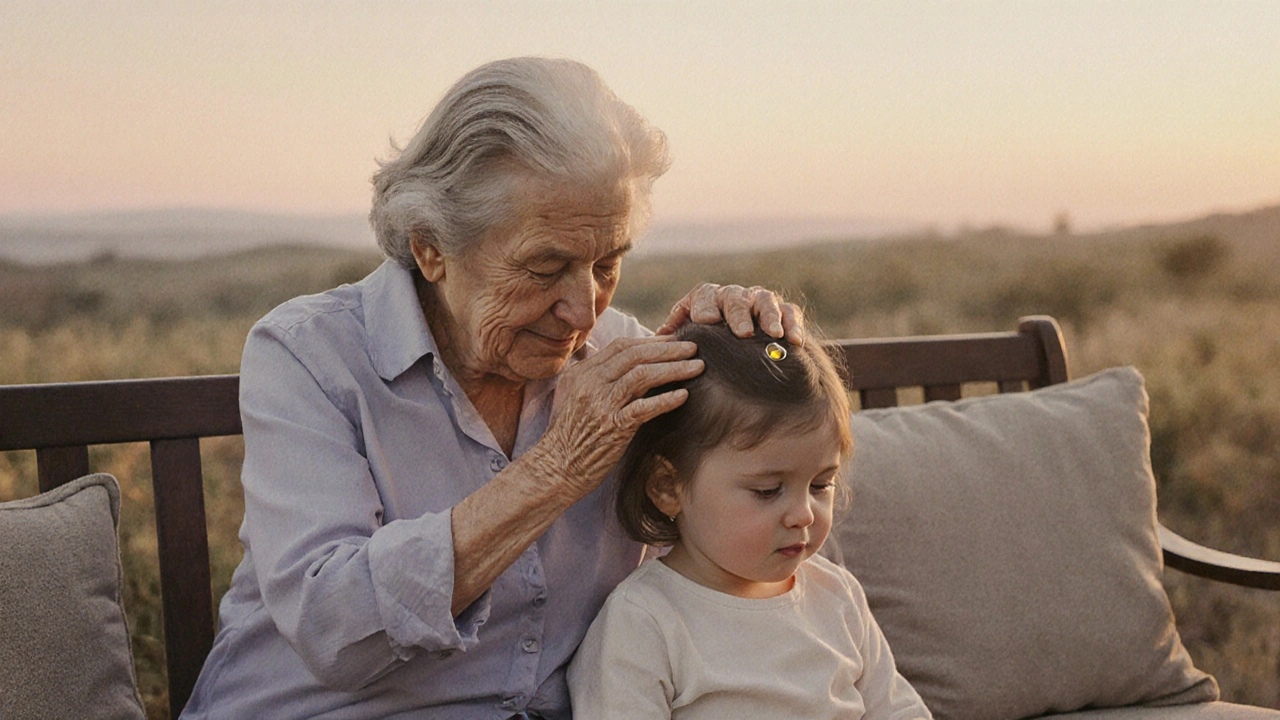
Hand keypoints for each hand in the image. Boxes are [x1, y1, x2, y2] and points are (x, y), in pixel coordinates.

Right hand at [537, 336, 701, 498]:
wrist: (554, 469)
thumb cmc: (567, 437)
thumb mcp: (572, 398)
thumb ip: (593, 379)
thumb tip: (619, 365)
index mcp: (582, 373)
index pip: (621, 347)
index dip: (651, 341)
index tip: (673, 341)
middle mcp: (590, 383)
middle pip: (635, 355)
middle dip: (668, 348)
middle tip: (694, 346)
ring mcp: (601, 404)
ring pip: (642, 375)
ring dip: (674, 368)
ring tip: (697, 367)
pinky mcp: (612, 427)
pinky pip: (644, 408)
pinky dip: (666, 400)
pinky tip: (683, 397)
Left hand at [656, 283, 804, 345]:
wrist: (736, 345)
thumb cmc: (704, 343)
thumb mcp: (685, 337)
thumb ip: (672, 336)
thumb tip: (658, 339)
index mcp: (707, 299)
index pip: (704, 296)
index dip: (705, 307)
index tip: (707, 322)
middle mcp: (733, 296)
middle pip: (735, 298)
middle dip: (738, 314)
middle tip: (741, 333)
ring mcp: (759, 302)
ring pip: (765, 301)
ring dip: (770, 317)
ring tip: (773, 334)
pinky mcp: (783, 312)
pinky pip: (790, 312)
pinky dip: (793, 324)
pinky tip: (795, 341)